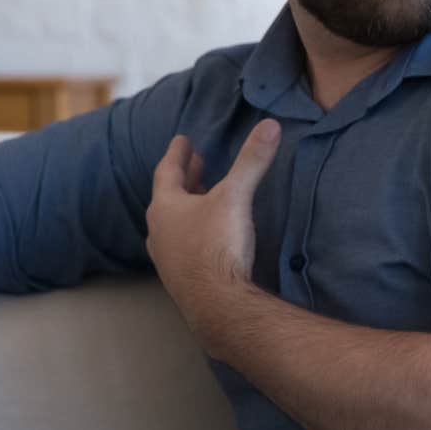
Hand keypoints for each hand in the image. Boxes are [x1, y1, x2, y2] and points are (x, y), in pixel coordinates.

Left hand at [146, 120, 278, 331]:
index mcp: (166, 207)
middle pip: (169, 197)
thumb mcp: (236, 196)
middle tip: (195, 163)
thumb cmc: (218, 246)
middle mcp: (159, 232)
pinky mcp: (180, 279)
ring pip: (173, 224)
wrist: (216, 304)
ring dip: (187, 207)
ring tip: (202, 197)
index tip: (182, 139)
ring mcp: (166, 258)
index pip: (167, 171)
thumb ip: (252, 161)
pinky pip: (182, 246)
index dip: (177, 153)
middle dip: (184, 178)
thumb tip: (270, 125)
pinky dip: (193, 232)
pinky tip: (206, 238)